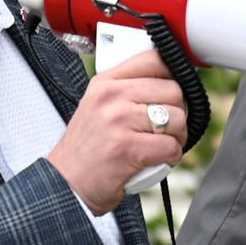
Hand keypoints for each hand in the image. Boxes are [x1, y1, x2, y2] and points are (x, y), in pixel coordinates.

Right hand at [44, 44, 189, 214]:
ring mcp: (120, 121)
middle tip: (166, 128)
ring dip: (178, 136)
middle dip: (177, 112)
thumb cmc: (87, 149)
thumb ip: (127, 91)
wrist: (68, 184)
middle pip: (173, 90)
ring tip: (162, 145)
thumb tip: (168, 81)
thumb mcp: (98, 106)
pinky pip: (171, 146)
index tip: (172, 92)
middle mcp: (112, 96)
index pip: (154, 60)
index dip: (173, 75)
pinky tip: (158, 160)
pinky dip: (171, 157)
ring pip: (177, 118)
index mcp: (105, 82)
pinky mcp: (129, 148)